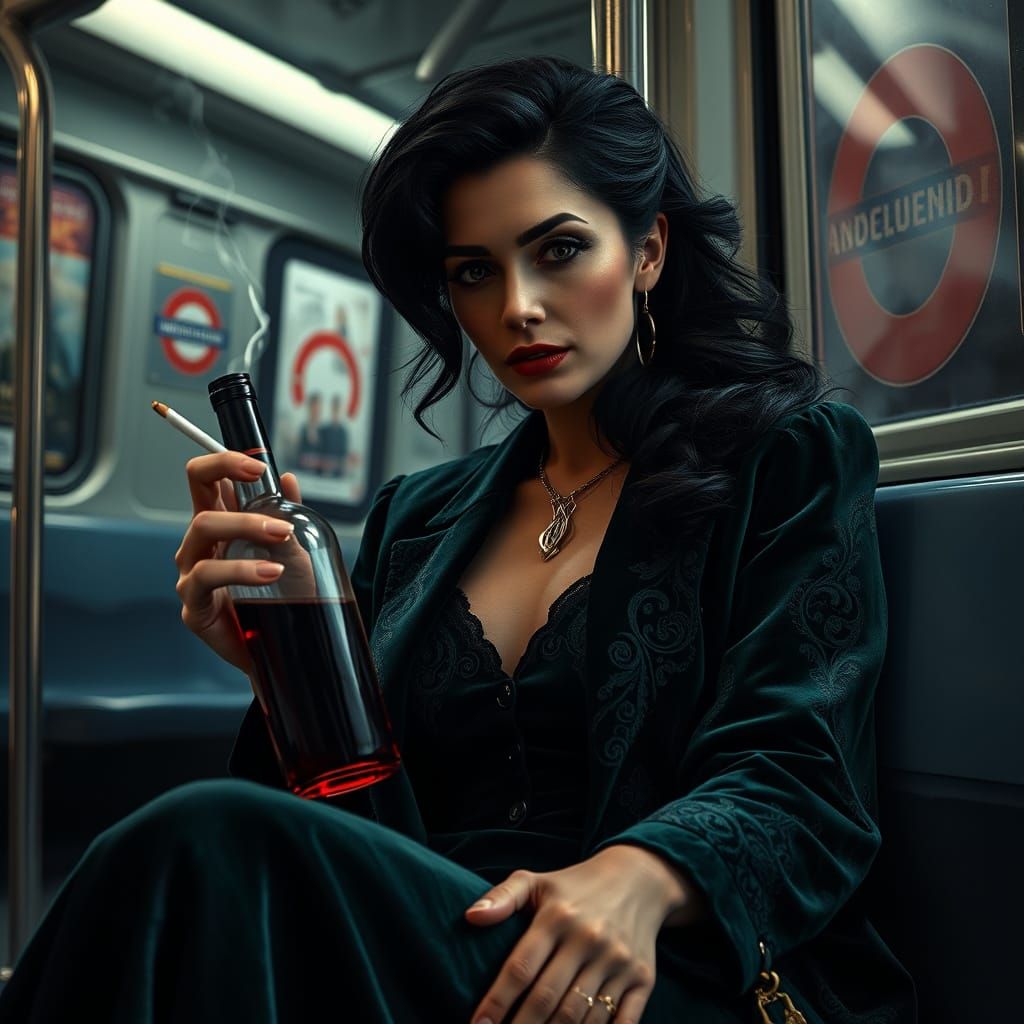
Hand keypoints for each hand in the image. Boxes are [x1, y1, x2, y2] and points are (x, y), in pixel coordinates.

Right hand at [174, 452, 302, 671]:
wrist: (286, 648)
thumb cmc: (284, 598)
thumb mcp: (294, 550)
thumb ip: (287, 514)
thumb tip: (288, 479)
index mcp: (220, 524)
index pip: (205, 480)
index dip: (223, 462)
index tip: (256, 465)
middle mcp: (200, 545)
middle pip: (201, 504)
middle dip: (239, 497)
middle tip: (281, 517)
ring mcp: (192, 573)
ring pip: (202, 531)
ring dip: (246, 528)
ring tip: (281, 539)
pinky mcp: (194, 604)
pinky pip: (206, 576)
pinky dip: (240, 569)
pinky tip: (269, 573)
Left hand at [464, 845, 695, 1023]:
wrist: (638, 880)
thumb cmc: (574, 886)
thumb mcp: (535, 881)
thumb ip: (501, 897)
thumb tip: (471, 917)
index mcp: (557, 916)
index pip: (520, 968)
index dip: (496, 1002)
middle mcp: (588, 938)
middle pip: (548, 999)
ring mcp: (618, 961)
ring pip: (580, 1016)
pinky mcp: (643, 979)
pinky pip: (621, 1022)